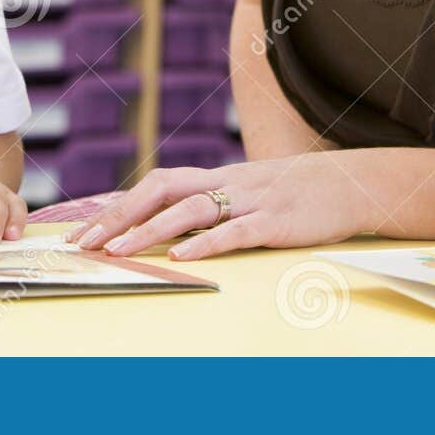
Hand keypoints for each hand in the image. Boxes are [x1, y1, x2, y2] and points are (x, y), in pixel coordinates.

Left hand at [65, 153, 372, 259]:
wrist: (352, 185)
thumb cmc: (296, 194)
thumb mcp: (249, 194)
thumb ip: (214, 206)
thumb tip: (171, 229)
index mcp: (217, 178)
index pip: (155, 185)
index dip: (117, 204)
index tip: (82, 228)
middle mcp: (227, 183)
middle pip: (162, 189)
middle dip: (120, 215)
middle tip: (86, 242)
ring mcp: (251, 200)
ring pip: (191, 209)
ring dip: (151, 230)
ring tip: (120, 250)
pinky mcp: (275, 220)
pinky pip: (236, 231)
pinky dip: (207, 243)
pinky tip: (183, 257)